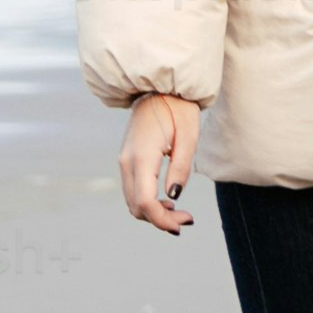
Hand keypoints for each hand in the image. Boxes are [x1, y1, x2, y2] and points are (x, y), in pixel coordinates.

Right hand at [117, 92, 201, 234]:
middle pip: (136, 206)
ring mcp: (124, 161)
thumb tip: (173, 196)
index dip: (162, 219)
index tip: (184, 222)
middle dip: (160, 219)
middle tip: (186, 219)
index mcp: (142, 157)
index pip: (145, 201)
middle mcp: (127, 162)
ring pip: (132, 201)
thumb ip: (180, 168)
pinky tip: (167, 200)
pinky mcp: (127, 160)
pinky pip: (133, 190)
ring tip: (179, 212)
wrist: (159, 89)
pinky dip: (147, 202)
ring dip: (154, 213)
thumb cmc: (178, 109)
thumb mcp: (188, 137)